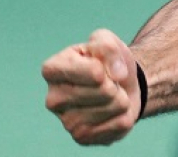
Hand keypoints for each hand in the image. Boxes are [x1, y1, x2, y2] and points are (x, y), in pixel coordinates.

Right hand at [42, 29, 141, 144]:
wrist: (120, 86)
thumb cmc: (107, 61)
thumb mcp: (106, 41)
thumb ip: (108, 47)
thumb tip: (117, 75)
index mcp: (52, 69)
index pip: (87, 70)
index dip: (103, 66)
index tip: (100, 65)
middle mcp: (53, 99)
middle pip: (103, 89)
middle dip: (115, 82)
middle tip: (109, 81)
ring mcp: (66, 122)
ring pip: (113, 106)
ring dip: (122, 97)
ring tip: (112, 94)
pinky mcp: (82, 137)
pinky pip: (119, 124)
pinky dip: (125, 114)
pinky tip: (113, 111)